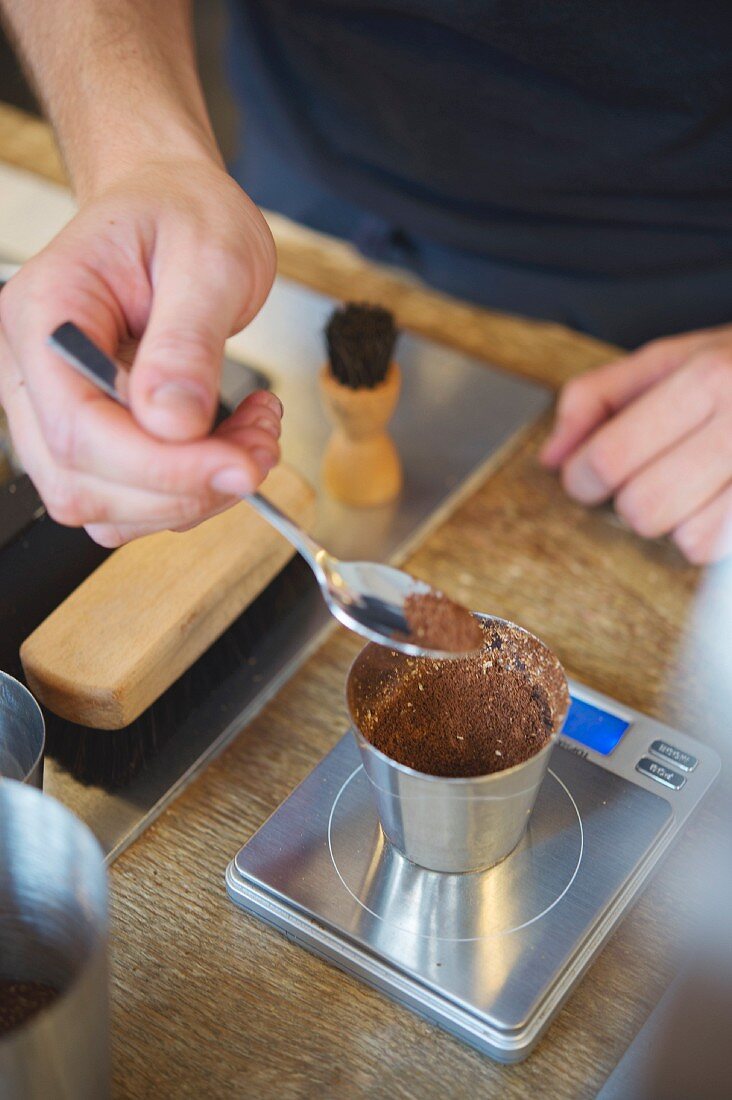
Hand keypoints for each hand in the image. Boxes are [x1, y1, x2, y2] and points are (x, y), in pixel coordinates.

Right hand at [0, 157, 279, 546]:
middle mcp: (31, 371)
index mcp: (45, 314)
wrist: (173, 207)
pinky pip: (125, 499)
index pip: (78, 429)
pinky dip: (186, 492)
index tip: (239, 465)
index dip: (161, 468)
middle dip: (185, 487)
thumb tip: (172, 423)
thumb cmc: (184, 215)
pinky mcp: (90, 434)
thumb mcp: (209, 258)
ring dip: (191, 495)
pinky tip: (227, 444)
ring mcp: (54, 409)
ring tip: (253, 436)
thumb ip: (189, 341)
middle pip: (82, 482)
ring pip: (103, 506)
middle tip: (260, 447)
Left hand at [540, 326, 731, 563]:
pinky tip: (719, 505)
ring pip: (687, 540)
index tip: (587, 477)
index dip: (582, 478)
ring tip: (694, 489)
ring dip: (677, 523)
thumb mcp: (672, 357)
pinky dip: (710, 539)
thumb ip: (598, 398)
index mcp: (706, 378)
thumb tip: (552, 455)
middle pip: (643, 507)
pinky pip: (720, 553)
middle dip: (631, 501)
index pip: (608, 458)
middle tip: (648, 479)